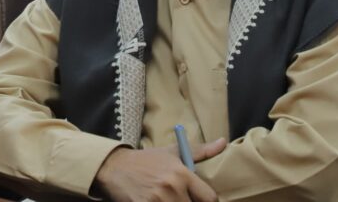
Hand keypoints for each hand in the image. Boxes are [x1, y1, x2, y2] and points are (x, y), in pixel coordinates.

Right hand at [95, 137, 226, 201]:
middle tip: (181, 198)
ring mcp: (157, 199)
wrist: (114, 167)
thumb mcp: (171, 153)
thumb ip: (200, 151)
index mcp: (182, 173)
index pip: (210, 198)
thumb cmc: (146, 160)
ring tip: (169, 199)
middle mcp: (172, 186)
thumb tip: (223, 142)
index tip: (199, 200)